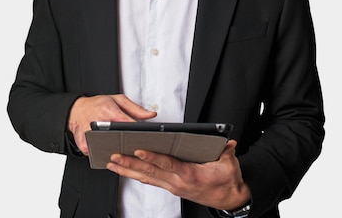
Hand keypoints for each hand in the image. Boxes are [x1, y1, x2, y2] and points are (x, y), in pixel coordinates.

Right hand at [67, 94, 156, 154]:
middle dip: (128, 142)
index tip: (146, 136)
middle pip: (118, 138)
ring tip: (125, 148)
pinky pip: (99, 154)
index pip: (127, 123)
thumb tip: (152, 115)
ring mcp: (90, 136)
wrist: (75, 110)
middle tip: (137, 145)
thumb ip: (136, 108)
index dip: (138, 131)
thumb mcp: (118, 100)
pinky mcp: (84, 146)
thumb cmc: (98, 104)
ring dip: (118, 150)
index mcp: (107, 110)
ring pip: (109, 149)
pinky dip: (106, 153)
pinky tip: (112, 151)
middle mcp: (98, 123)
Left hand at [106, 139, 250, 210]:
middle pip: (150, 172)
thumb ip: (226, 152)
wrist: (228, 199)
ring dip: (128, 171)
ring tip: (112, 163)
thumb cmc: (226, 182)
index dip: (152, 157)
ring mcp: (173, 186)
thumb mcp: (229, 165)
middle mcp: (177, 182)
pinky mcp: (171, 187)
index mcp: (189, 175)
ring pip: (146, 178)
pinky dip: (137, 175)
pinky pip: (151, 181)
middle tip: (114, 156)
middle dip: (130, 164)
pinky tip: (126, 170)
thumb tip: (227, 142)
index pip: (166, 164)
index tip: (138, 150)